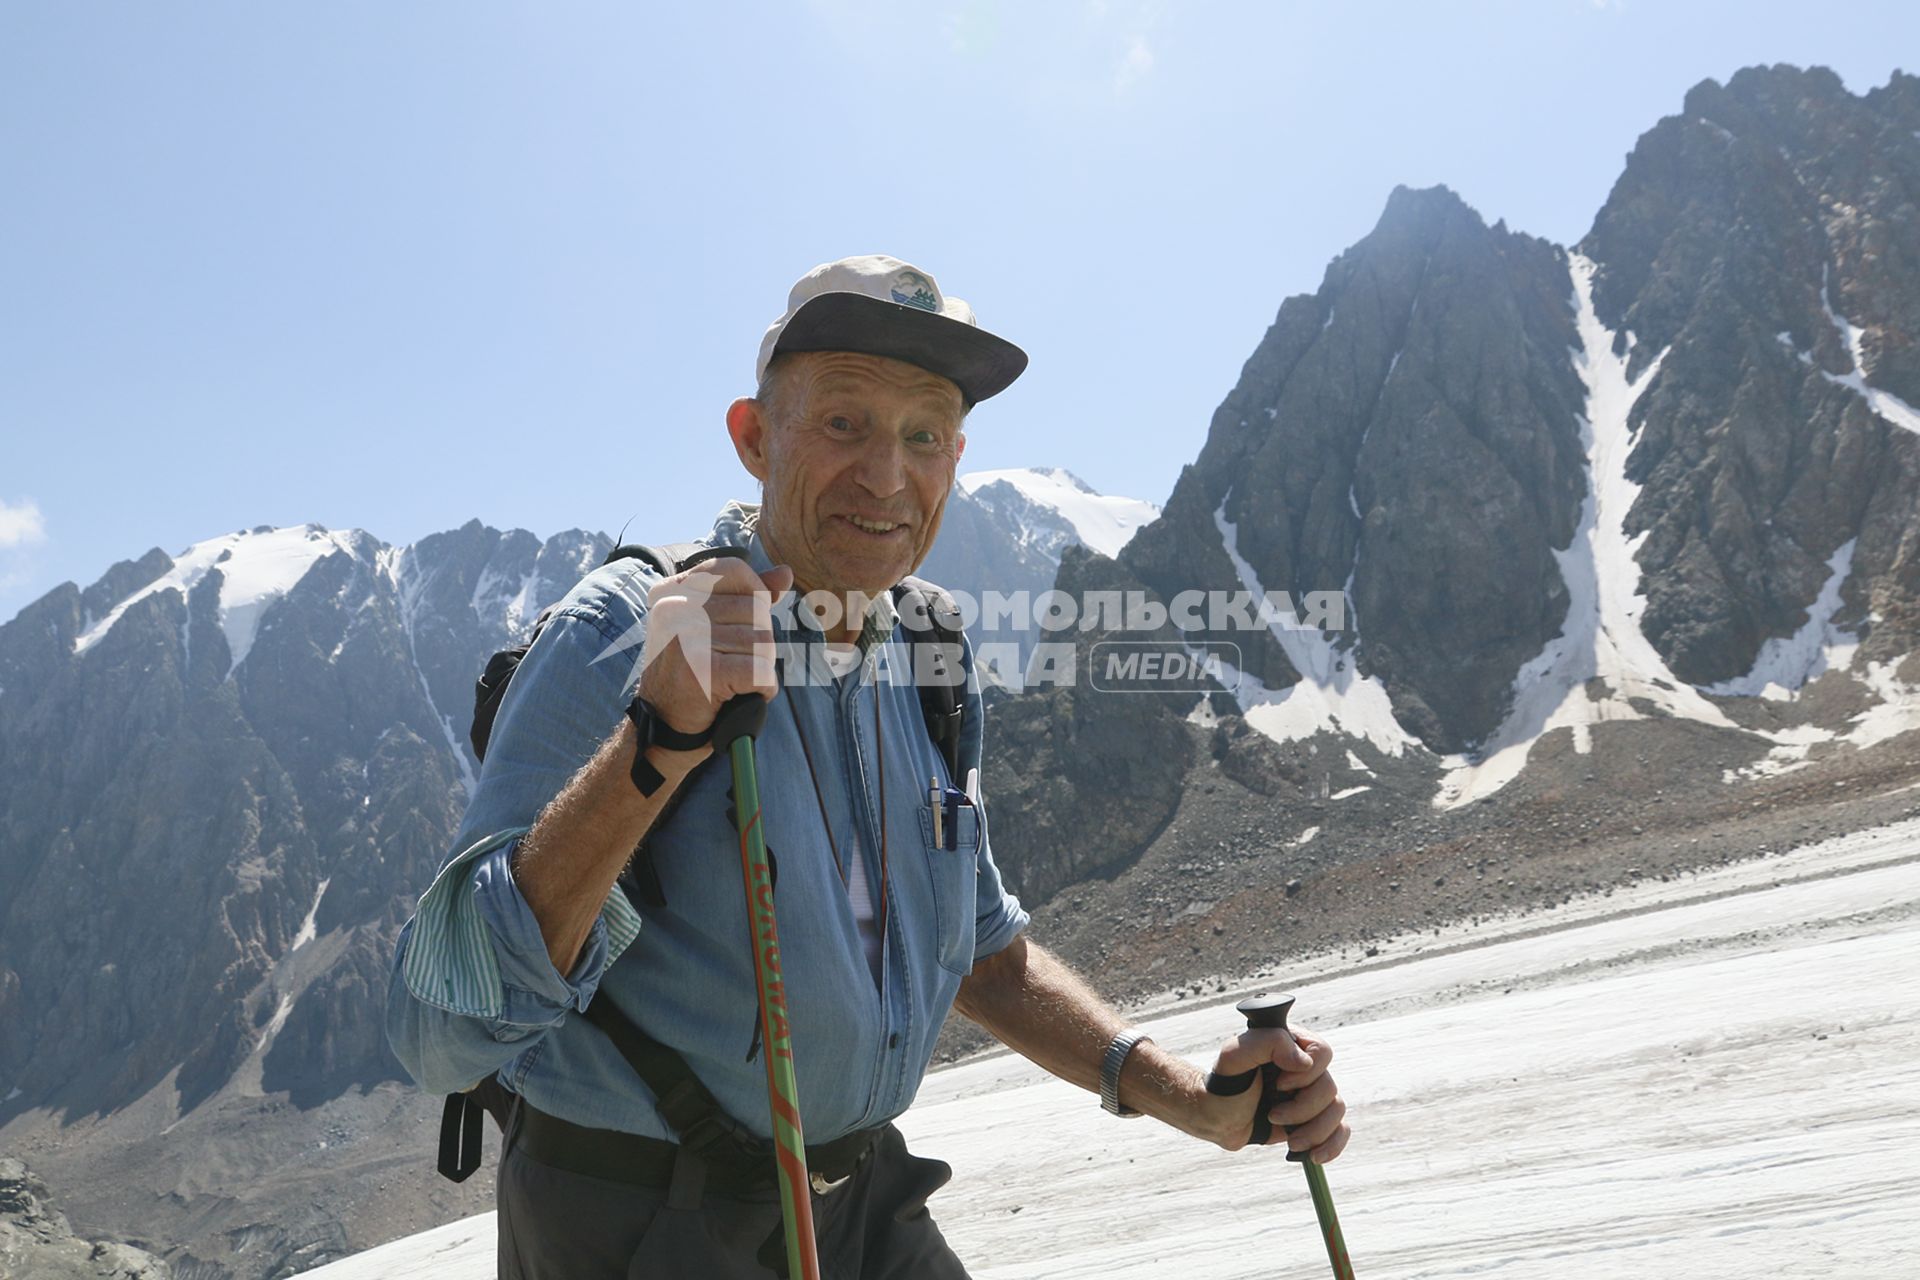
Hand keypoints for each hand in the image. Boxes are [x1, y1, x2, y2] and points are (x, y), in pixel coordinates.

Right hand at [636, 557, 793, 739]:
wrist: (664, 728)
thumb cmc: (692, 674)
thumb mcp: (711, 626)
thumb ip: (746, 596)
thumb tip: (785, 573)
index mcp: (671, 593)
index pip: (734, 570)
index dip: (754, 595)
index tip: (743, 624)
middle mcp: (674, 609)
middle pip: (756, 610)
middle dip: (758, 642)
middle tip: (731, 664)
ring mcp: (686, 637)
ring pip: (763, 643)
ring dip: (760, 668)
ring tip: (732, 681)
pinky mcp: (703, 669)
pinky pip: (761, 671)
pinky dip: (762, 688)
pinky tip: (740, 695)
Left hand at [1191, 1027, 1348, 1162]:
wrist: (1217, 1118)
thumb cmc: (1224, 1083)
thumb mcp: (1234, 1056)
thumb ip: (1267, 1043)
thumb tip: (1304, 1062)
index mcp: (1291, 1044)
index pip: (1322, 1052)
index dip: (1305, 1075)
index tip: (1278, 1085)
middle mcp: (1306, 1067)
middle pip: (1329, 1087)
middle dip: (1302, 1110)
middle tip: (1273, 1116)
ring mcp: (1312, 1093)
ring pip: (1337, 1110)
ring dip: (1314, 1131)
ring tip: (1290, 1142)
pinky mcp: (1314, 1118)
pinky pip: (1340, 1129)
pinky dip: (1332, 1145)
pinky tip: (1314, 1156)